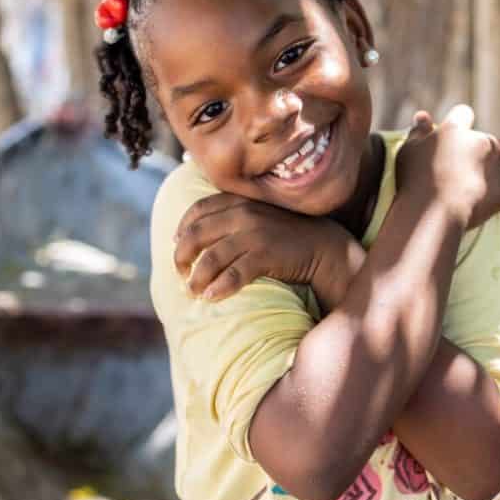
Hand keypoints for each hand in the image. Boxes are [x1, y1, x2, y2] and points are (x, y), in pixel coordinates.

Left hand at [173, 193, 359, 304]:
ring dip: (197, 277)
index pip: (198, 209)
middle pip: (197, 234)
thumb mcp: (259, 215)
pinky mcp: (265, 256)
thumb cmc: (287, 234)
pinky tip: (212, 297)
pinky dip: (219, 287)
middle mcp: (243, 214)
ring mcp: (254, 235)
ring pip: (212, 257)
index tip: (176, 242)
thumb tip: (200, 228)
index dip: (182, 227)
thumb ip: (234, 214)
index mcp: (239, 202)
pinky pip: (234, 274)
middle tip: (180, 272)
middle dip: (182, 256)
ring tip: (193, 291)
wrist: (323, 246)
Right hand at [396, 105, 499, 229]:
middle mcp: (481, 143)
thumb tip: (423, 115)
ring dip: (498, 178)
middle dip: (485, 154)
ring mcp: (497, 168)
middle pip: (491, 142)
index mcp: (456, 130)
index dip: (460, 123)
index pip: (463, 114)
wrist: (433, 212)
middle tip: (469, 171)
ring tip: (485, 193)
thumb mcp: (408, 152)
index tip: (456, 136)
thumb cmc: (414, 180)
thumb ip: (418, 133)